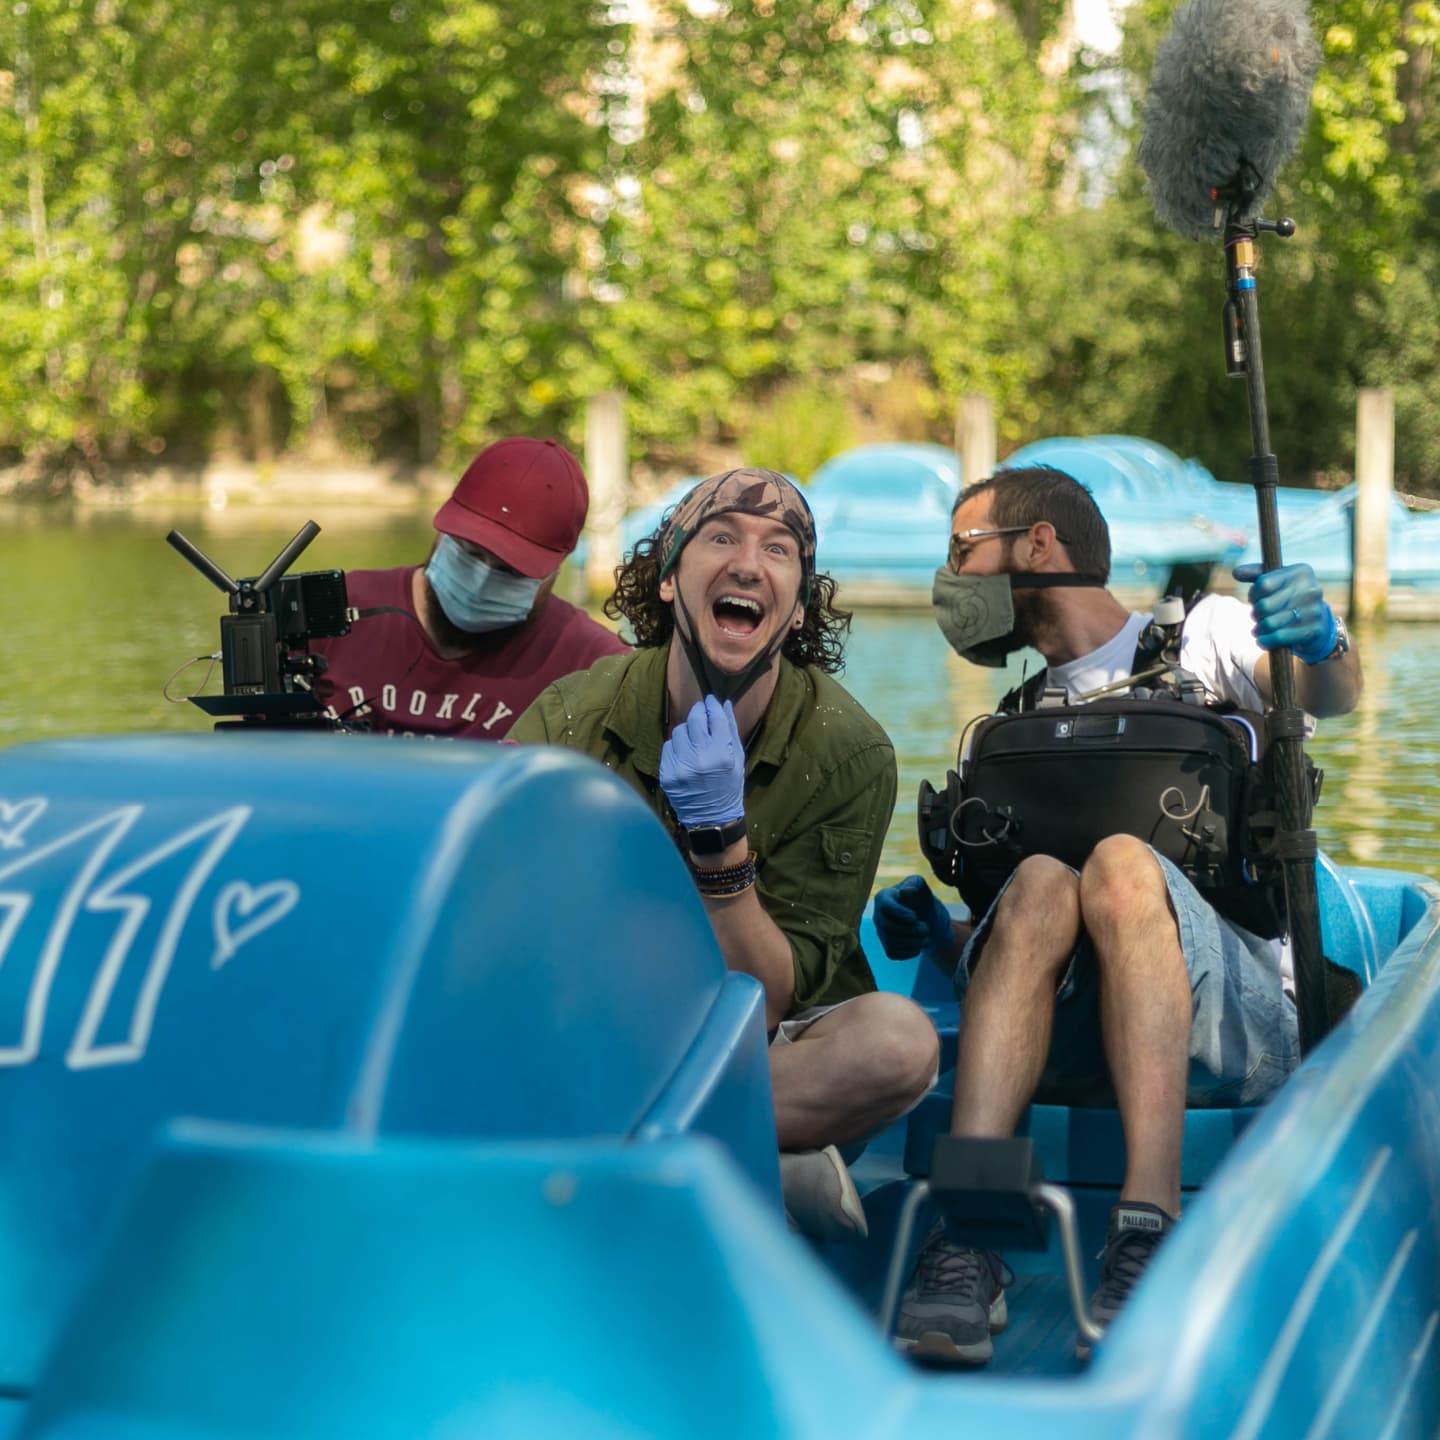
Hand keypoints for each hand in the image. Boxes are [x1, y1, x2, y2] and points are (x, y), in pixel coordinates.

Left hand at [659, 695, 745, 827]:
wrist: (712, 819)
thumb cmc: (729, 787)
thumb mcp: (738, 759)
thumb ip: (731, 730)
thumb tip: (723, 704)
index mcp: (722, 754)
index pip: (715, 718)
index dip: (712, 705)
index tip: (710, 701)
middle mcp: (700, 758)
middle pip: (693, 720)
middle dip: (698, 712)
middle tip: (701, 713)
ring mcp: (680, 767)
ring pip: (678, 732)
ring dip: (687, 731)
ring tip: (694, 740)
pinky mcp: (667, 774)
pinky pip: (668, 748)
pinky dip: (677, 747)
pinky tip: (685, 755)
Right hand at [873, 875, 952, 959]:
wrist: (928, 919)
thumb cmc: (922, 898)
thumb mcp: (922, 887)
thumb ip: (915, 884)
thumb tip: (905, 892)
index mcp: (883, 897)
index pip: (885, 906)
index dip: (899, 913)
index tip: (915, 917)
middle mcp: (878, 916)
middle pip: (887, 927)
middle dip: (909, 930)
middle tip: (926, 928)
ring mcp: (881, 933)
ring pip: (891, 942)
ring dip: (913, 942)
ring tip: (928, 938)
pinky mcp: (887, 948)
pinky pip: (894, 953)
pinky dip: (909, 951)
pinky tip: (919, 944)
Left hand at [1233, 562, 1337, 664]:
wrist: (1319, 622)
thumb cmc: (1291, 598)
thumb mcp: (1278, 581)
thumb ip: (1257, 575)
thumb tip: (1236, 572)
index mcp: (1301, 572)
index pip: (1263, 583)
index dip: (1253, 594)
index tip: (1254, 600)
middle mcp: (1311, 589)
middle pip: (1265, 605)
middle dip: (1255, 613)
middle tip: (1257, 617)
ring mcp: (1314, 610)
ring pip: (1270, 623)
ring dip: (1259, 628)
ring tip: (1259, 629)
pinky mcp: (1313, 630)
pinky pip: (1279, 637)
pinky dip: (1266, 641)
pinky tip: (1262, 640)